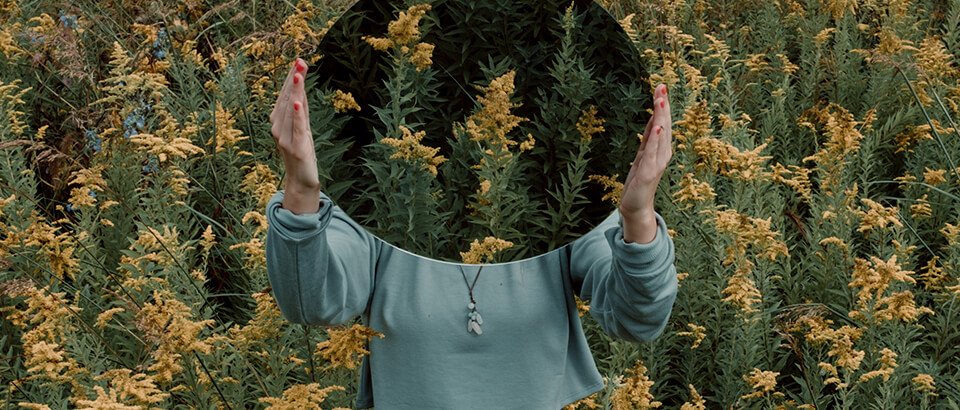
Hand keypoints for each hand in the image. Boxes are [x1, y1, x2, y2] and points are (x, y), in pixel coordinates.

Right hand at [270, 58, 320, 213]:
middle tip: (300, 61)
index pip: (286, 95)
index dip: (292, 78)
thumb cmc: (301, 152)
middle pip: (287, 99)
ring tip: (298, 75)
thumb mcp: (302, 127)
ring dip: (295, 92)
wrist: (301, 180)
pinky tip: (298, 103)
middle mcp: (278, 128)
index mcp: (278, 121)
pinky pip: (296, 128)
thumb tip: (301, 84)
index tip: (299, 61)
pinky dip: (296, 115)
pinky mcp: (295, 147)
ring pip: (290, 110)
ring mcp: (285, 138)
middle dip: (294, 80)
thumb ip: (301, 108)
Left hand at [619, 83, 672, 242]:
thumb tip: (654, 118)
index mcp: (661, 148)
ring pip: (660, 136)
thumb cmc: (640, 180)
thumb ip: (648, 137)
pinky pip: (652, 153)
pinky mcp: (648, 173)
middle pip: (664, 125)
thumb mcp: (643, 154)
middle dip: (663, 107)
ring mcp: (657, 163)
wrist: (635, 205)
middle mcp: (663, 154)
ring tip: (660, 101)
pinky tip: (657, 128)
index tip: (660, 86)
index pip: (662, 122)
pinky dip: (655, 140)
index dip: (661, 105)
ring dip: (660, 118)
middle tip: (662, 87)